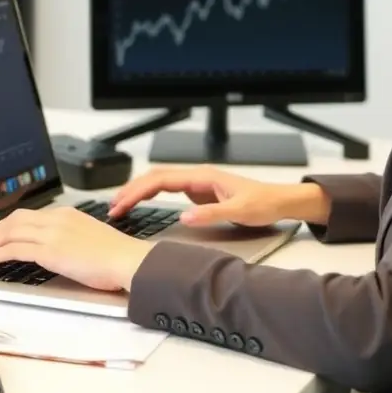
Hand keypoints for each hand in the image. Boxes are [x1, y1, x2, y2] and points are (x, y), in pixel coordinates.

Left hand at [0, 206, 151, 291]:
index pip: (28, 216)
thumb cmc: (116, 256)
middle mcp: (56, 219)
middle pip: (13, 220)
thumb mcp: (90, 239)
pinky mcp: (48, 250)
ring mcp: (51, 233)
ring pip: (8, 233)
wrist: (127, 260)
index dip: (7, 225)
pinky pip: (12, 249)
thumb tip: (57, 250)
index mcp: (66, 214)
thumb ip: (70, 239)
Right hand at [109, 165, 321, 226]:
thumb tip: (183, 216)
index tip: (122, 204)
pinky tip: (141, 204)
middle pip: (154, 177)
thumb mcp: (239, 211)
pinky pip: (166, 190)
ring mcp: (196, 184)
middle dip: (130, 190)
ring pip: (158, 182)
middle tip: (112, 208)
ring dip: (137, 192)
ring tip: (120, 207)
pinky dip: (149, 196)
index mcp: (202, 176)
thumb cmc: (263, 202)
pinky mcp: (199, 193)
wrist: (279, 201)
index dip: (137, 191)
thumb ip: (211, 214)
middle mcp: (196, 176)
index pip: (160, 179)